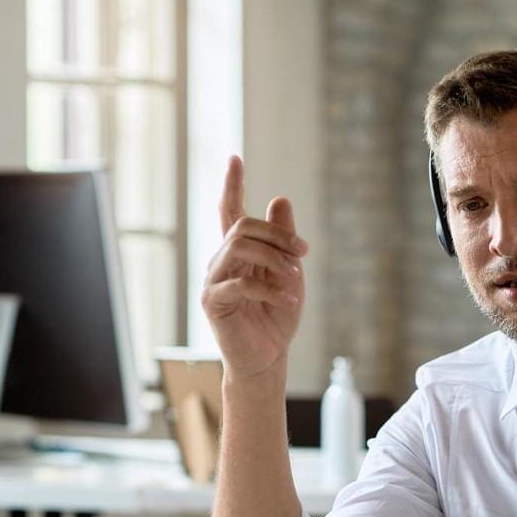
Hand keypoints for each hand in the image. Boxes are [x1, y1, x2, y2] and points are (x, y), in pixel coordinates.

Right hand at [200, 155, 308, 380]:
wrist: (267, 358)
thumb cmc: (276, 317)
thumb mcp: (289, 272)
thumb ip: (283, 240)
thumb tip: (279, 198)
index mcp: (238, 252)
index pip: (230, 211)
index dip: (232, 184)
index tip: (234, 157)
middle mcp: (220, 261)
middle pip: (242, 226)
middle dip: (277, 235)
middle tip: (303, 253)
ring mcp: (213, 280)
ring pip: (239, 246)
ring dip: (274, 258)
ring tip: (294, 279)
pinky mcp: (213, 301)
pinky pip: (240, 281)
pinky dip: (269, 287)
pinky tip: (287, 298)